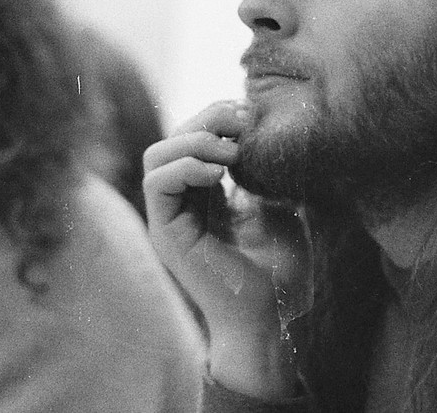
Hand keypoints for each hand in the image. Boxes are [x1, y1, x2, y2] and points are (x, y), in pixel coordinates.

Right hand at [143, 101, 303, 397]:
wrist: (271, 320)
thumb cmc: (281, 273)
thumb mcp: (280, 207)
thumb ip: (266, 172)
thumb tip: (271, 133)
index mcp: (206, 196)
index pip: (194, 138)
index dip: (217, 117)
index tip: (252, 117)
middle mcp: (183, 205)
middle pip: (173, 139)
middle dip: (205, 119)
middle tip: (242, 123)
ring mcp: (170, 219)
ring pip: (157, 155)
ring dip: (193, 140)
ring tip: (232, 152)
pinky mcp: (165, 234)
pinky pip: (156, 183)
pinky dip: (185, 167)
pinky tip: (221, 174)